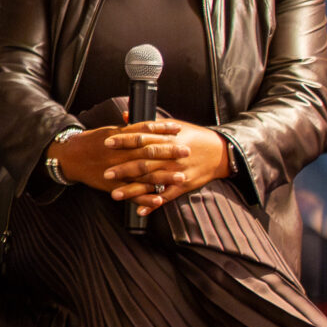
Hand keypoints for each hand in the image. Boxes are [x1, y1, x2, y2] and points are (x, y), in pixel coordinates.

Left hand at [71, 118, 231, 213]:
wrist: (221, 152)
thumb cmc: (194, 136)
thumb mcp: (172, 125)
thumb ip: (147, 123)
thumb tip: (123, 115)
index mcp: (167, 139)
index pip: (142, 139)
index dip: (124, 140)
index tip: (107, 143)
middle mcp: (171, 157)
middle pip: (144, 162)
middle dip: (124, 168)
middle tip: (105, 173)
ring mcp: (177, 172)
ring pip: (152, 182)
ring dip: (133, 190)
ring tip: (115, 194)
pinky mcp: (183, 186)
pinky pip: (166, 196)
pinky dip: (153, 204)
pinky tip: (139, 210)